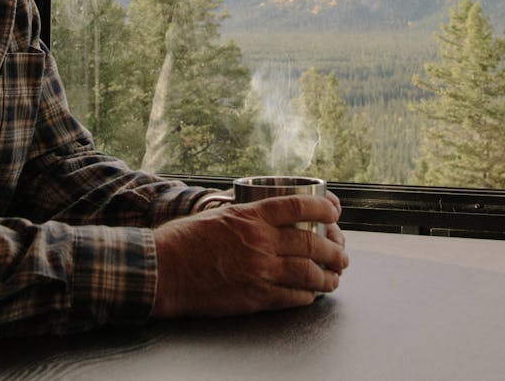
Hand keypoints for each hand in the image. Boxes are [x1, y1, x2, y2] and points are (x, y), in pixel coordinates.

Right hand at [151, 193, 347, 318]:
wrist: (162, 271)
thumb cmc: (183, 241)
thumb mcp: (218, 214)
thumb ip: (245, 215)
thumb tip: (263, 213)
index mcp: (251, 216)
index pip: (298, 206)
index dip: (323, 209)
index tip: (334, 212)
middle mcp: (260, 242)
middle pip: (312, 242)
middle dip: (334, 248)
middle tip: (342, 254)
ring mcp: (260, 271)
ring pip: (308, 273)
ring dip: (327, 275)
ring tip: (334, 277)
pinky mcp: (255, 298)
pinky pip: (292, 297)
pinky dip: (308, 295)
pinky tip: (312, 294)